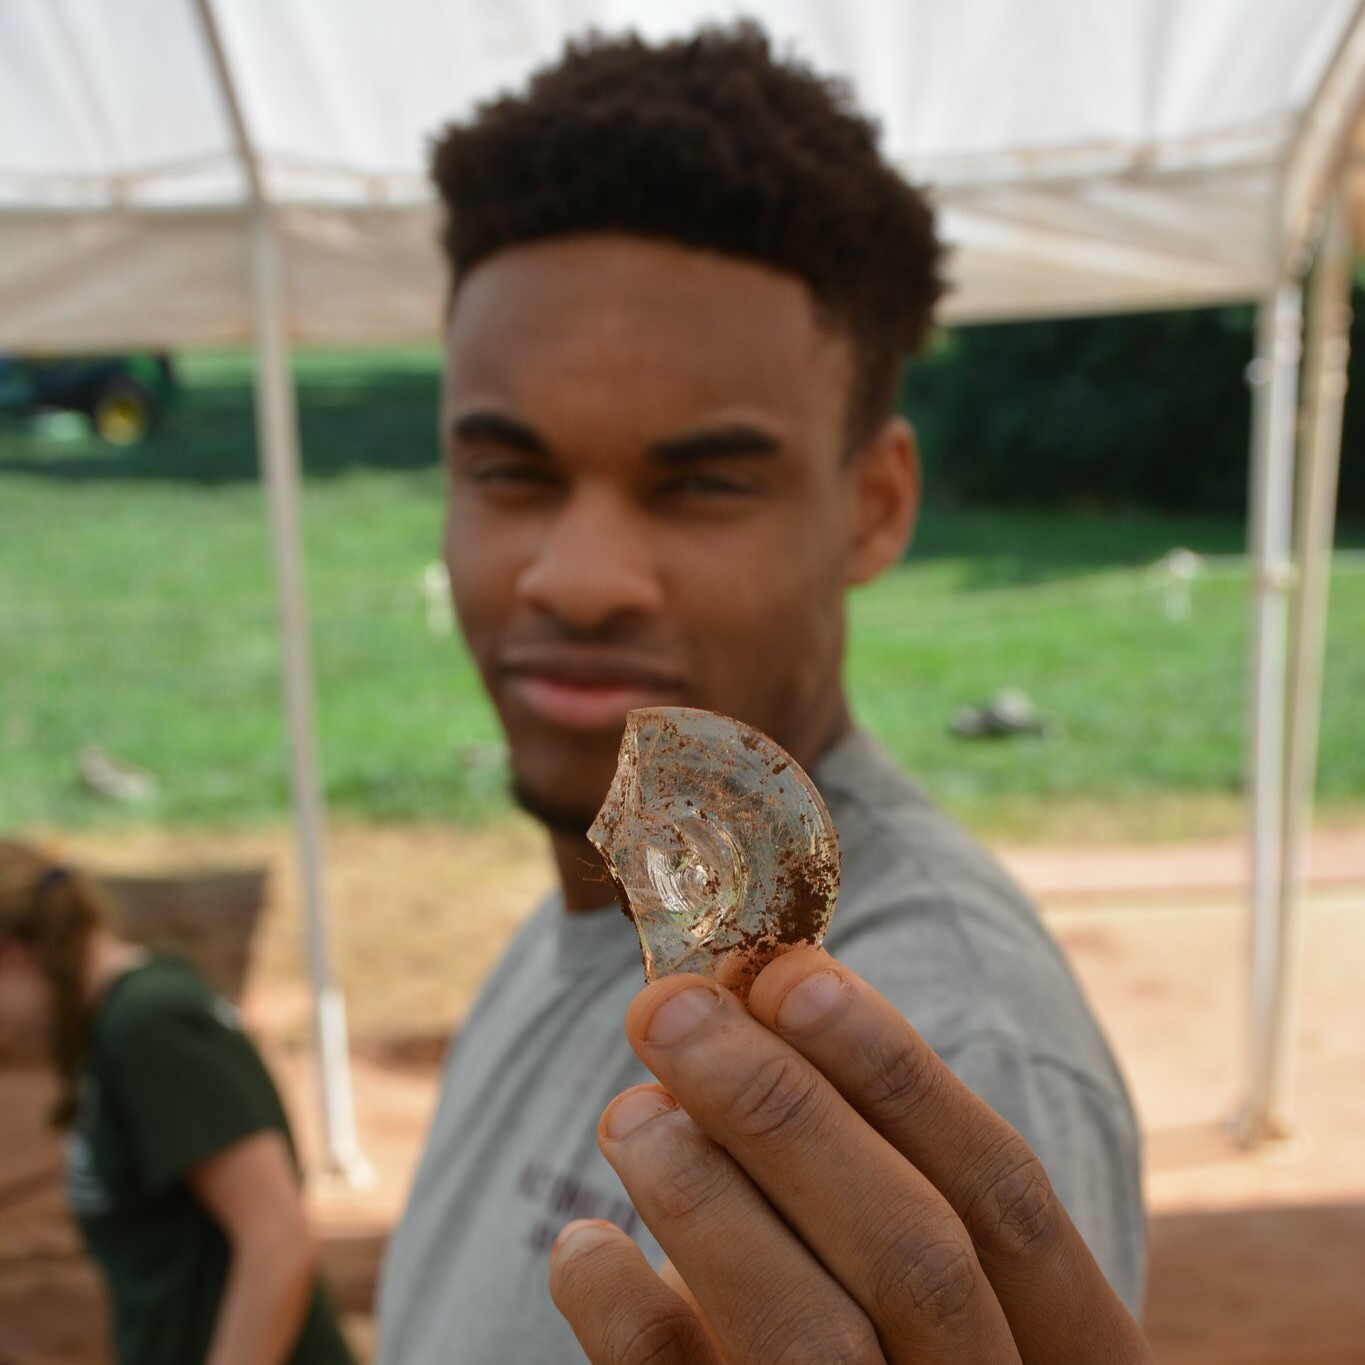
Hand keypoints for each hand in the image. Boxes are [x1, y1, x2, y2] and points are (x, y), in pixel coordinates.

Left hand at [549, 946, 1152, 1363]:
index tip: (789, 973)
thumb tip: (754, 1011)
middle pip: (914, 1252)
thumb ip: (878, 1187)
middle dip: (784, 1107)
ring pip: (811, 1339)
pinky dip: (624, 1316)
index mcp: (1077, 1360)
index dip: (897, 1071)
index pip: (1009, 1195)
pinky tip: (582, 1245)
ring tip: (627, 1112)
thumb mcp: (936, 1301)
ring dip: (707, 1195)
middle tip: (669, 1008)